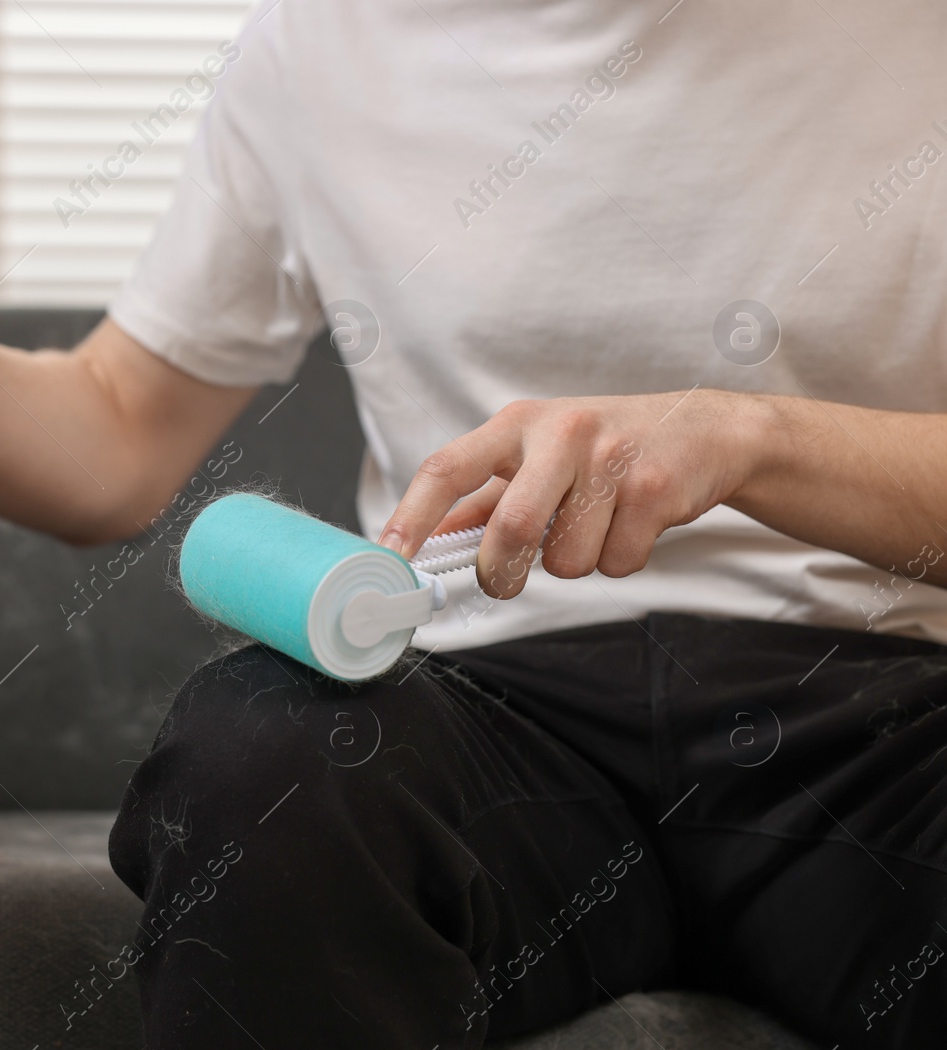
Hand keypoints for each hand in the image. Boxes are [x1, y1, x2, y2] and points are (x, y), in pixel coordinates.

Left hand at [378, 390, 762, 597]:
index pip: (447, 468)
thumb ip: (482, 499)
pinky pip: (616, 563)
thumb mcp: (535, 456)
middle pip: (509, 529)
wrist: (704, 431)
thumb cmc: (603, 448)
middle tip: (505, 581)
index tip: (389, 556)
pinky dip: (620, 561)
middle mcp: (559, 432)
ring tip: (596, 527)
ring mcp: (609, 457)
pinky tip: (632, 526)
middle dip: (502, 573)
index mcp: (515, 425)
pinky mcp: (654, 487)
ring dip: (575, 563)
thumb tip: (427, 538)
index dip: (411, 515)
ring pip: (566, 559)